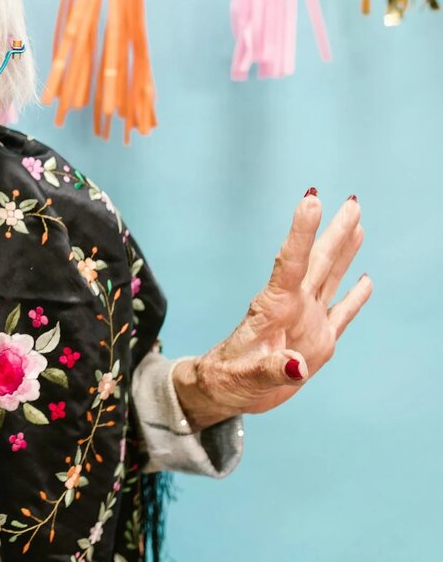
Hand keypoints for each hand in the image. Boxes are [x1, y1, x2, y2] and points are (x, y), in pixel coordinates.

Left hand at [173, 191, 372, 429]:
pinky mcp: (318, 341)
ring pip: (330, 278)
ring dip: (344, 251)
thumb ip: (271, 369)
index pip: (290, 263)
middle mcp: (292, 308)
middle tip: (353, 202)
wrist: (226, 391)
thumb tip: (297, 366)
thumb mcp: (245, 378)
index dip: (301, 233)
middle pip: (317, 263)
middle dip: (334, 232)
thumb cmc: (228, 379)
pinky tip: (365, 279)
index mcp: (272, 309)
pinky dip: (355, 297)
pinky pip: (341, 313)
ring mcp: (307, 321)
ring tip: (357, 222)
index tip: (311, 201)